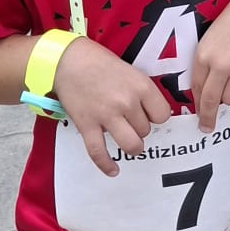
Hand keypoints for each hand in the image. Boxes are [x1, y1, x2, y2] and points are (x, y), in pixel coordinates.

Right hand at [52, 37, 172, 177]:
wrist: (66, 60)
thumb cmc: (98, 62)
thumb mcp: (129, 71)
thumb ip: (140, 91)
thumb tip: (149, 112)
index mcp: (141, 86)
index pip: (162, 115)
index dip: (156, 117)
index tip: (149, 115)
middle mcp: (127, 102)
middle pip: (145, 130)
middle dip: (139, 128)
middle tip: (130, 121)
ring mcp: (107, 115)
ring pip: (131, 145)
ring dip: (132, 147)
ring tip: (130, 144)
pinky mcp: (87, 125)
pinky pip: (99, 152)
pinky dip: (107, 165)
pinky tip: (113, 170)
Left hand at [189, 0, 229, 124]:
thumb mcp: (211, 38)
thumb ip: (206, 63)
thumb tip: (203, 92)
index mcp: (204, 54)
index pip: (197, 89)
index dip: (198, 105)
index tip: (199, 116)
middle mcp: (221, 63)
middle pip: (212, 101)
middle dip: (208, 117)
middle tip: (208, 126)